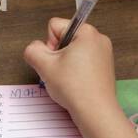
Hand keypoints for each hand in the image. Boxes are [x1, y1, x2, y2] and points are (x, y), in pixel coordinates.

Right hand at [23, 18, 123, 136]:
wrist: (95, 111)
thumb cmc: (74, 88)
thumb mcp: (44, 65)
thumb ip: (32, 50)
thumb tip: (34, 48)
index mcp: (87, 32)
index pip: (55, 26)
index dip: (49, 43)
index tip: (56, 60)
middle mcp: (99, 39)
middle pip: (65, 38)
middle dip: (57, 54)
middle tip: (61, 71)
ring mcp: (104, 53)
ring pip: (73, 51)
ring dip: (65, 63)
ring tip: (69, 78)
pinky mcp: (105, 66)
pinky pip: (83, 61)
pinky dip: (76, 70)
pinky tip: (76, 82)